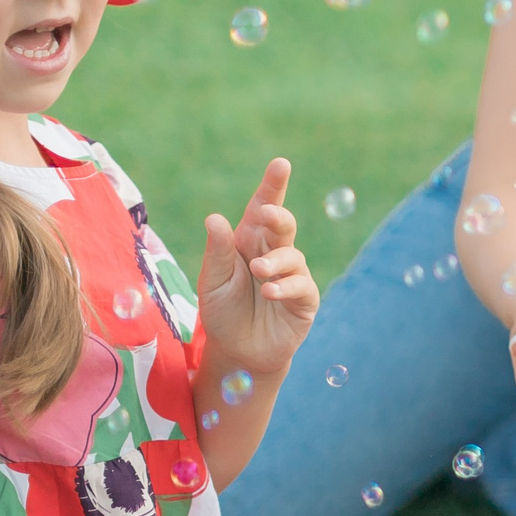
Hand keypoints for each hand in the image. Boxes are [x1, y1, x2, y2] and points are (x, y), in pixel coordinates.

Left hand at [194, 158, 318, 378]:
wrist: (238, 351)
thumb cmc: (222, 312)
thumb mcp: (211, 281)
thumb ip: (216, 252)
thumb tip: (215, 218)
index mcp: (248, 242)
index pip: (262, 208)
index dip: (273, 186)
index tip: (281, 164)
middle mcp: (273, 253)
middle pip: (283, 224)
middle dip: (278, 216)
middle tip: (267, 215)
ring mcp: (291, 275)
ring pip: (292, 255)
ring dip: (274, 261)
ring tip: (258, 272)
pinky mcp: (305, 299)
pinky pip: (301, 285)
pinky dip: (284, 286)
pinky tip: (269, 292)